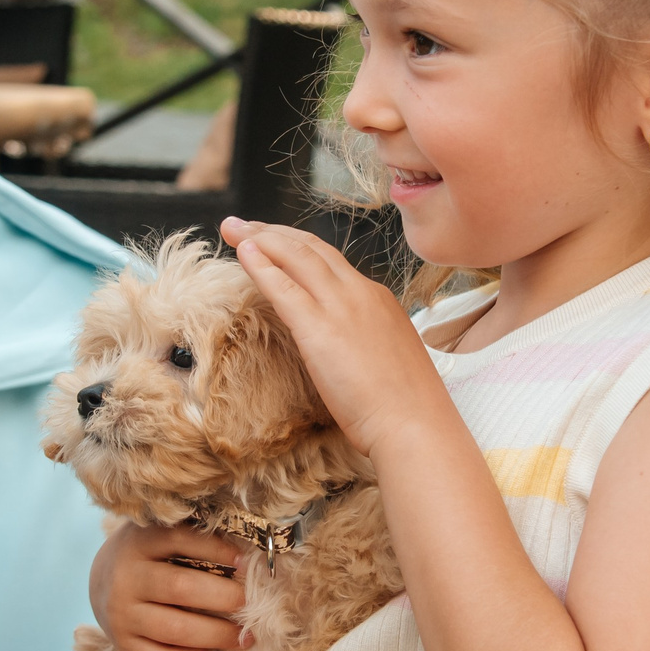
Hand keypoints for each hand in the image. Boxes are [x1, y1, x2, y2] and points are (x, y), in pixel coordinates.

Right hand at [91, 522, 251, 650]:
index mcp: (139, 542)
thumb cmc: (150, 557)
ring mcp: (121, 615)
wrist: (100, 583)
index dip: (216, 549)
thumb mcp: (162, 537)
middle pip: (181, 587)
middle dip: (223, 597)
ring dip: (217, 635)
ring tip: (243, 637)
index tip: (245, 562)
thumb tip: (247, 560)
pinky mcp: (122, 645)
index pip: (180, 540)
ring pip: (175, 629)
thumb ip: (195, 540)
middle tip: (248, 603)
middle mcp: (126, 578)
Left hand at [219, 218, 455, 460]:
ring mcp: (341, 307)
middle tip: (243, 224)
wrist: (415, 426)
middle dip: (273, 231)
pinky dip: (260, 265)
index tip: (275, 241)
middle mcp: (360, 293)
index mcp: (378, 300)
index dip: (298, 246)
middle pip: (310, 248)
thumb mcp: (390, 359)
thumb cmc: (406, 407)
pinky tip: (242, 254)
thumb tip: (349, 347)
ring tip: (233, 229)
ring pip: (296, 256)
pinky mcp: (319, 328)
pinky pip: (283, 287)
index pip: (331, 262)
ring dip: (260, 238)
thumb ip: (367, 341)